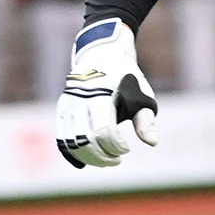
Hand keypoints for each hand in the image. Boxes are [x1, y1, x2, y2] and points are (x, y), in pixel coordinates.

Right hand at [56, 18, 157, 167]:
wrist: (101, 53)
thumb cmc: (125, 76)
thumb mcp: (141, 92)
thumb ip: (146, 118)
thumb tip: (152, 143)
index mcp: (101, 95)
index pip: (104, 131)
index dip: (115, 146)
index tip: (127, 148)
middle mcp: (79, 101)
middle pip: (85, 141)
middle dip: (102, 156)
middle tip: (117, 160)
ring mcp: (67, 106)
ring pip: (70, 143)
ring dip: (88, 158)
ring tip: (106, 160)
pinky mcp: (61, 110)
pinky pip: (61, 138)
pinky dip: (72, 153)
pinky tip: (87, 161)